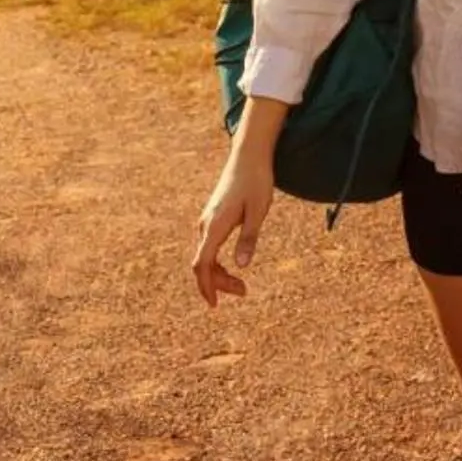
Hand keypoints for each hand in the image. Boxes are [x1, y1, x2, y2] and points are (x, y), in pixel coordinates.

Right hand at [192, 145, 276, 306]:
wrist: (248, 156)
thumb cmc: (257, 181)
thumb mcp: (258, 211)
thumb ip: (249, 237)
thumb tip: (241, 266)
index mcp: (215, 226)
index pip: (203, 264)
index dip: (206, 286)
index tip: (214, 304)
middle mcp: (206, 225)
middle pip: (202, 264)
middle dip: (218, 283)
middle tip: (243, 292)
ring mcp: (207, 221)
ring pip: (205, 256)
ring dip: (219, 273)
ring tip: (241, 285)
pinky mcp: (213, 218)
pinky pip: (209, 247)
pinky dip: (217, 262)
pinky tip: (232, 267)